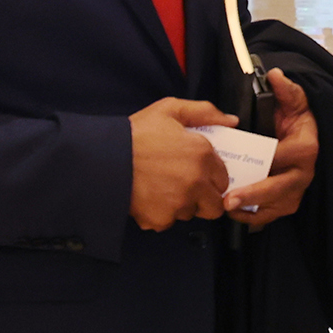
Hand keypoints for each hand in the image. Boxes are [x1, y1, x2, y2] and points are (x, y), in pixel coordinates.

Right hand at [129, 97, 235, 230]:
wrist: (101, 157)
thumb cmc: (135, 133)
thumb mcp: (170, 110)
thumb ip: (205, 112)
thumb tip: (231, 121)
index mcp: (203, 155)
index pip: (223, 179)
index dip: (211, 177)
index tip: (198, 173)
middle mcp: (196, 182)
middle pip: (214, 204)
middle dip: (204, 198)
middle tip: (186, 188)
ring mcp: (179, 203)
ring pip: (190, 213)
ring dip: (182, 206)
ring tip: (162, 188)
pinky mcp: (160, 218)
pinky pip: (167, 222)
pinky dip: (160, 214)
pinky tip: (149, 197)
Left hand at [227, 66, 317, 227]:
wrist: (300, 137)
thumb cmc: (293, 119)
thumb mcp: (293, 101)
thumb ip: (286, 90)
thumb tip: (275, 76)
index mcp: (305, 147)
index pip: (285, 156)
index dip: (266, 161)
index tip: (244, 163)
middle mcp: (304, 172)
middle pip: (282, 188)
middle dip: (255, 194)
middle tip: (229, 200)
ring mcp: (296, 190)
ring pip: (276, 206)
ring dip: (251, 209)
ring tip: (226, 208)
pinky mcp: (286, 202)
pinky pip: (270, 216)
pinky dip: (252, 217)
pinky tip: (234, 212)